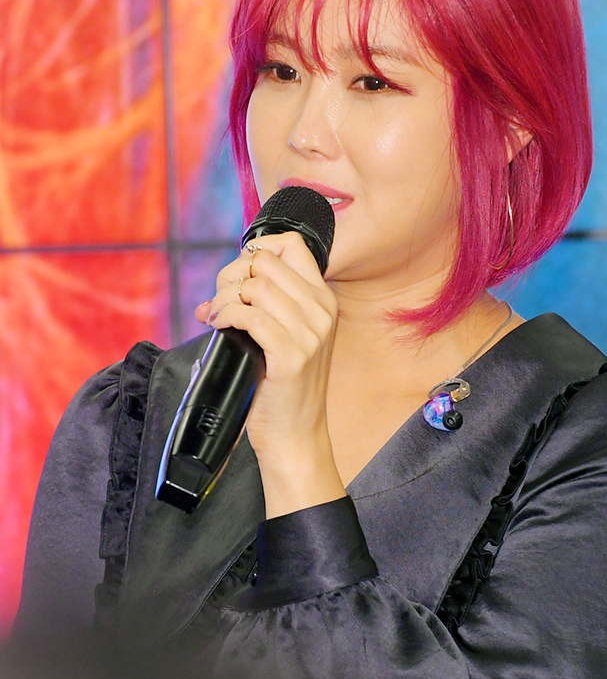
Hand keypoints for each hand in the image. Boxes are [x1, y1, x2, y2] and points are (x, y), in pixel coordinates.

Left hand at [195, 232, 345, 517]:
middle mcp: (321, 310)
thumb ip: (258, 308)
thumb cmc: (282, 387)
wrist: (296, 434)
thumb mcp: (282, 338)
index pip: (291, 245)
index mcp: (323, 300)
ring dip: (224, 298)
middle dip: (231, 276)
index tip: (238, 276)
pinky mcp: (292, 355)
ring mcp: (309, 332)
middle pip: (265, 261)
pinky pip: (249, 315)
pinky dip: (226, 316)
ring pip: (254, 286)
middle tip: (219, 303)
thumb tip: (211, 299)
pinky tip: (219, 328)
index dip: (257, 250)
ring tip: (217, 319)